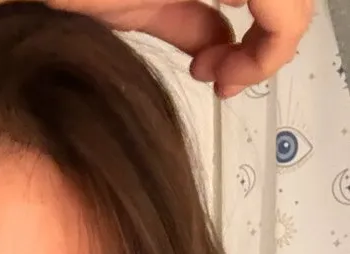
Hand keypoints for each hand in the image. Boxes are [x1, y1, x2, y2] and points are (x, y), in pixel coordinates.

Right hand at [46, 0, 313, 96]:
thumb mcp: (141, 5)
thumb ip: (187, 21)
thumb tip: (217, 51)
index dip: (266, 37)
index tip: (229, 77)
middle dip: (266, 46)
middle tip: (228, 81)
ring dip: (266, 49)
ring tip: (221, 78)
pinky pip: (277, 1)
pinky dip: (266, 42)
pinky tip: (221, 68)